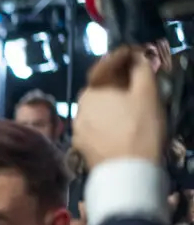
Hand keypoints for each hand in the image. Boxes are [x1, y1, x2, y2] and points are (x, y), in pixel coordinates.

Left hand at [73, 46, 166, 169]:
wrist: (127, 172)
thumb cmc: (139, 129)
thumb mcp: (147, 95)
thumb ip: (141, 70)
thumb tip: (137, 57)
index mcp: (91, 92)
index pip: (104, 67)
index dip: (121, 57)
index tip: (134, 53)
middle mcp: (78, 108)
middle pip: (99, 88)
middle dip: (115, 81)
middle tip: (134, 80)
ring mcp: (77, 129)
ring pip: (96, 108)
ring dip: (110, 103)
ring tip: (128, 104)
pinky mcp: (80, 146)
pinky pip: (94, 126)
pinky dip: (105, 121)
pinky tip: (118, 125)